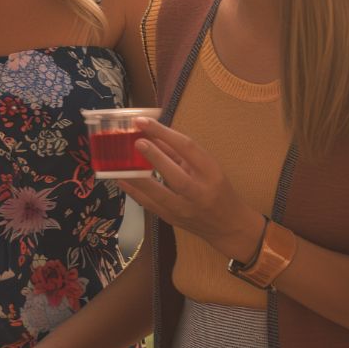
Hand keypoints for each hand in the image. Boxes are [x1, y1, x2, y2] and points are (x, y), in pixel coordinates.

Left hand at [118, 119, 259, 260]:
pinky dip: (134, 192)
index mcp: (211, 172)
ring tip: (119, 162)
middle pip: (176, 174)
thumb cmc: (218, 189)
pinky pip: (150, 205)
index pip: (188, 148)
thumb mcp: (206, 166)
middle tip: (136, 141)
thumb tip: (152, 135)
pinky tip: (121, 180)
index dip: (165, 133)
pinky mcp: (172, 220)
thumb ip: (179, 153)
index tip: (144, 121)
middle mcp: (199, 192)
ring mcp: (185, 209)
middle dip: (155, 157)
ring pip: (160, 194)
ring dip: (138, 177)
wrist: (230, 226)